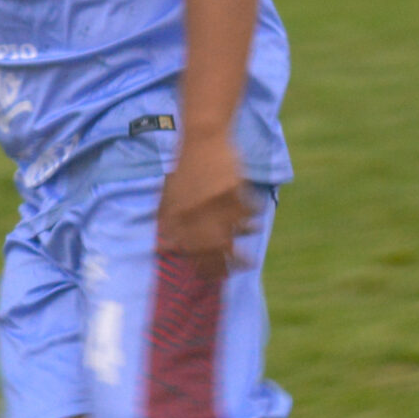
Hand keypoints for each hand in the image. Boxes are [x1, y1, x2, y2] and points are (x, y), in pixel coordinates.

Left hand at [158, 129, 252, 277]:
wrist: (202, 139)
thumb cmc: (185, 169)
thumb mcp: (168, 195)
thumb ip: (166, 221)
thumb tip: (162, 248)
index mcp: (179, 213)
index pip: (190, 248)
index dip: (201, 265)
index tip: (212, 277)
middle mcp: (196, 210)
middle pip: (211, 245)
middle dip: (223, 265)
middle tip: (232, 276)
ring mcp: (215, 200)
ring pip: (230, 232)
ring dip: (241, 249)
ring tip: (249, 262)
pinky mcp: (233, 188)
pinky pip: (246, 209)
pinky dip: (251, 218)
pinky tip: (256, 224)